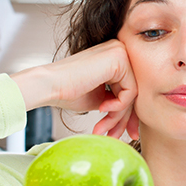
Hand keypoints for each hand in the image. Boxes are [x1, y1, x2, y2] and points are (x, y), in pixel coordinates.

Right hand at [11, 40, 138, 138]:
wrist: (49, 86)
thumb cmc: (68, 91)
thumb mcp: (101, 98)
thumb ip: (119, 101)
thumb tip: (136, 119)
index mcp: (116, 57)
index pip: (130, 88)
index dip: (127, 114)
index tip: (124, 132)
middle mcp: (120, 50)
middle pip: (133, 91)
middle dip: (124, 118)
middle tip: (115, 135)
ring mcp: (120, 52)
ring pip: (132, 93)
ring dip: (118, 116)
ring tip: (103, 127)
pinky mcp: (119, 58)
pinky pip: (130, 91)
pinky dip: (118, 105)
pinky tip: (102, 107)